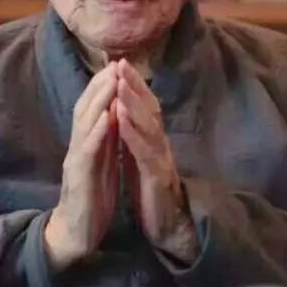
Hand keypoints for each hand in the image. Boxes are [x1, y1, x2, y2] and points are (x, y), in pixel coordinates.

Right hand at [44, 63, 118, 270]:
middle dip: (100, 85)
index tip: (117, 65)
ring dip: (99, 100)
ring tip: (112, 80)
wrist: (75, 233)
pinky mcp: (80, 177)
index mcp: (86, 143)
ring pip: (85, 123)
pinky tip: (108, 117)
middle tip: (115, 63)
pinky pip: (88, 151)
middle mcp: (77, 146)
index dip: (102, 86)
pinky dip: (98, 132)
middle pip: (85, 108)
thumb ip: (106, 139)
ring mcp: (76, 160)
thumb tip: (115, 112)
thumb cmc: (91, 196)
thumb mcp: (101, 162)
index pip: (91, 108)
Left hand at [115, 59, 198, 264]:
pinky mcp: (157, 178)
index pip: (145, 104)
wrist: (167, 224)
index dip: (134, 83)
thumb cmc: (150, 188)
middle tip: (121, 64)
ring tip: (119, 86)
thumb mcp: (140, 155)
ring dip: (133, 105)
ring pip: (148, 126)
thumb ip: (135, 132)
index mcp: (153, 138)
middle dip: (134, 85)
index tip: (120, 62)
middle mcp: (160, 143)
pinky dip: (132, 135)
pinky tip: (121, 122)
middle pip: (149, 108)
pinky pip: (144, 153)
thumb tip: (125, 107)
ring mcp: (160, 159)